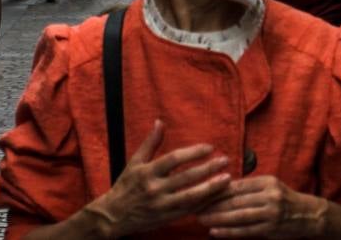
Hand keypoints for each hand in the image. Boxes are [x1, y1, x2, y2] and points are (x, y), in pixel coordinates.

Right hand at [83, 120, 230, 236]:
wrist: (114, 216)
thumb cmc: (125, 186)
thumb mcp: (135, 162)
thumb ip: (150, 143)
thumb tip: (160, 122)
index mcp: (147, 172)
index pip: (174, 159)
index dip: (193, 152)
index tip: (209, 147)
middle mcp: (155, 188)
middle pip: (186, 177)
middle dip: (207, 168)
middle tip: (224, 160)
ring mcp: (162, 205)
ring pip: (191, 196)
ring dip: (211, 187)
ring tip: (227, 179)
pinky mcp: (167, 218)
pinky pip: (190, 210)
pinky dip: (204, 203)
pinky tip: (217, 196)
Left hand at [198, 175, 323, 237]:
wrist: (309, 215)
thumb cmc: (284, 198)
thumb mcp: (270, 186)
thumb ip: (249, 186)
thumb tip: (220, 187)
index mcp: (267, 182)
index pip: (236, 185)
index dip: (217, 190)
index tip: (200, 192)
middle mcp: (270, 196)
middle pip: (235, 200)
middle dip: (213, 204)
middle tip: (194, 206)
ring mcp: (271, 213)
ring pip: (239, 216)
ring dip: (217, 218)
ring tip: (201, 219)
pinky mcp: (271, 229)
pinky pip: (246, 231)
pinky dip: (229, 232)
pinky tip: (215, 232)